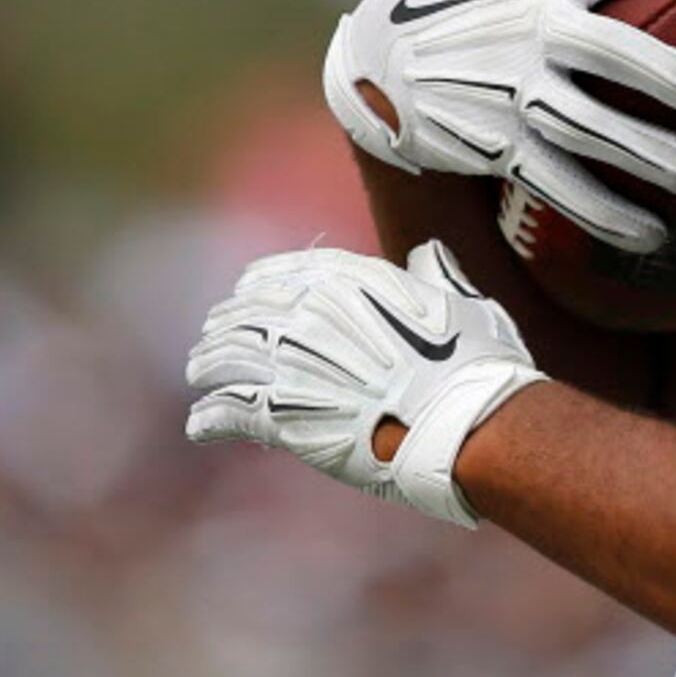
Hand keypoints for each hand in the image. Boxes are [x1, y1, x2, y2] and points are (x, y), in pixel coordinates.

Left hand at [184, 240, 545, 526]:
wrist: (465, 422)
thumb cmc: (476, 365)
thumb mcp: (462, 302)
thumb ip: (435, 275)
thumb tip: (429, 251)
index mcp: (348, 281)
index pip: (283, 273)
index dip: (258, 284)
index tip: (244, 291)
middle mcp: (309, 314)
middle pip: (247, 313)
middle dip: (226, 324)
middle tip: (212, 337)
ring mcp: (291, 364)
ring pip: (228, 357)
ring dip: (209, 364)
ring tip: (199, 373)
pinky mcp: (282, 416)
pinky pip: (228, 412)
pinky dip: (210, 418)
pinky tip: (200, 425)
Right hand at [322, 0, 675, 252]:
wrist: (379, 60)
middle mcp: (526, 26)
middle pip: (607, 51)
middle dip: (667, 74)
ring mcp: (507, 88)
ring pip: (583, 127)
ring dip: (643, 154)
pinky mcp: (491, 143)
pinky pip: (555, 184)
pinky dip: (603, 213)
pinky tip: (652, 234)